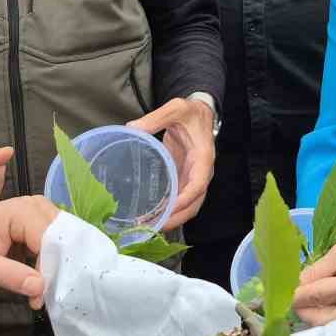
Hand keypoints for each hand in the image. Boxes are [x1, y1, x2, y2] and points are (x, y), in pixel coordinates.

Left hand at [0, 195, 59, 309]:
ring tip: (42, 292)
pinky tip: (42, 281)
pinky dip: (50, 264)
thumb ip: (7, 275)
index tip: (41, 298)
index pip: (50, 241)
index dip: (50, 270)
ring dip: (55, 268)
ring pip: (62, 243)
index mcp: (22, 211)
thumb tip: (40, 287)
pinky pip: (55, 244)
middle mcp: (37, 207)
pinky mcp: (40, 224)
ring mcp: (40, 213)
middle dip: (56, 270)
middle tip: (43, 298)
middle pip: (61, 240)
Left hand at [128, 97, 214, 228]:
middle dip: (176, 218)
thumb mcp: (176, 108)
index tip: (168, 209)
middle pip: (194, 204)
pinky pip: (180, 200)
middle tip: (154, 226)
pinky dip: (169, 210)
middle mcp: (201, 172)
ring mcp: (193, 177)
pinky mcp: (184, 178)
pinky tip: (152, 215)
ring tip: (150, 226)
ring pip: (188, 206)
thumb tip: (133, 128)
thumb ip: (156, 118)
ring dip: (172, 218)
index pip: (198, 186)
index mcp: (203, 158)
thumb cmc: (191, 112)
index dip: (184, 200)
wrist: (200, 112)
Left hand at [293, 213, 335, 324]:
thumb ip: (319, 269)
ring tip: (312, 295)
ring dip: (319, 313)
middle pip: (322, 320)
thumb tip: (296, 284)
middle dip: (304, 311)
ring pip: (335, 323)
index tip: (279, 292)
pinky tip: (332, 298)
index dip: (294, 296)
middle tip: (294, 296)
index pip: (315, 298)